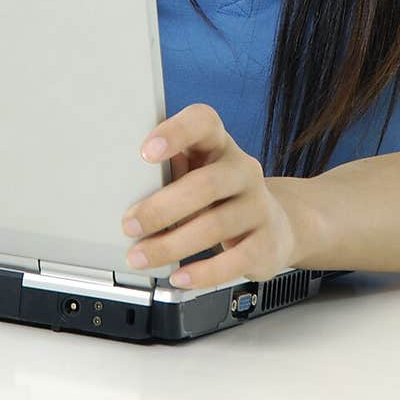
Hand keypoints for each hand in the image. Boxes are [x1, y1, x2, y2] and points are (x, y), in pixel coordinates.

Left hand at [121, 103, 300, 289]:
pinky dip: (202, 272)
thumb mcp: (196, 173)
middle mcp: (243, 170)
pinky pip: (233, 261)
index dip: (175, 133)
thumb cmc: (219, 196)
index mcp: (220, 145)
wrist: (274, 225)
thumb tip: (124, 190)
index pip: (203, 122)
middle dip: (161, 208)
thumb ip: (169, 173)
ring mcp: (258, 206)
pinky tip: (179, 277)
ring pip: (215, 225)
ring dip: (171, 245)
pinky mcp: (266, 243)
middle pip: (205, 184)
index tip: (145, 152)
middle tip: (129, 224)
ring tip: (141, 257)